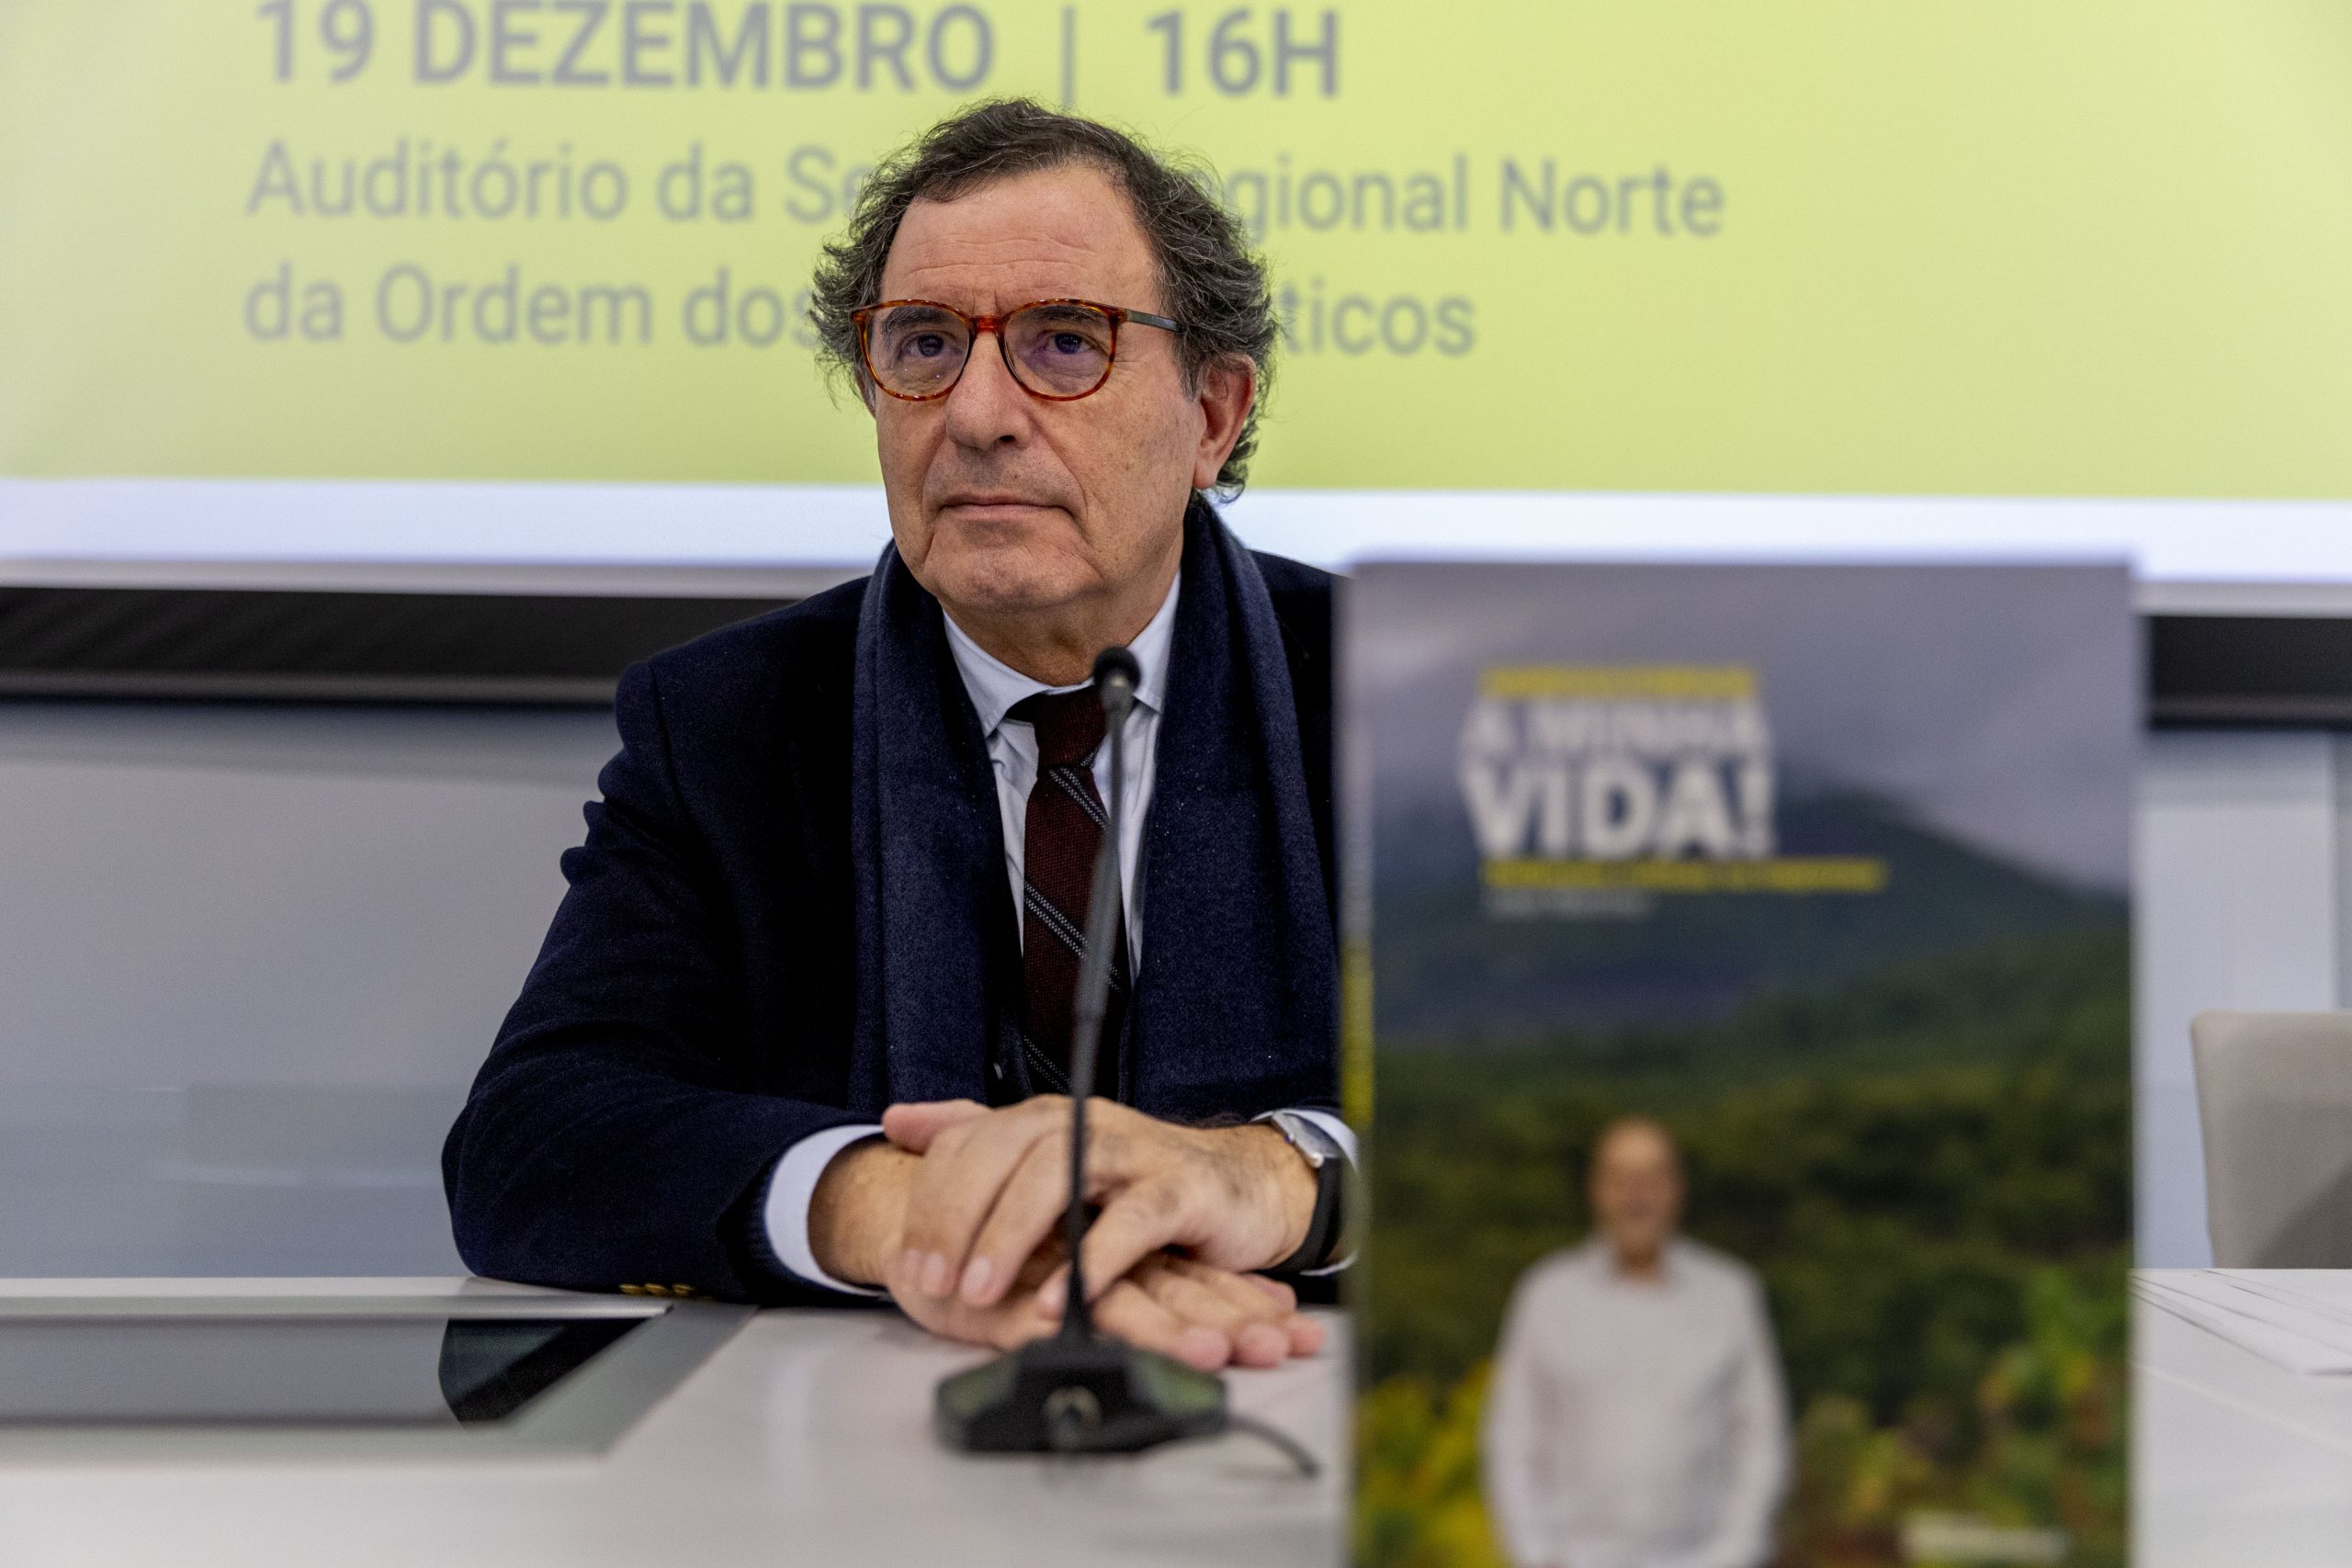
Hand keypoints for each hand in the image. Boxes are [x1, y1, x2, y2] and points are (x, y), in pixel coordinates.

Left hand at [805, 1139, 1319, 1367]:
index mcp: (1046, 1118)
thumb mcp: (1049, 1160)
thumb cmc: (1137, 1182)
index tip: (905, 1263)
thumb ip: (975, 1138)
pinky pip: (1132, 1222)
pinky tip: (1060, 1299)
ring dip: (1011, 1234)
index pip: (969, 1142)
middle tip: (932, 1281)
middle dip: (958, 1218)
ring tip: (978, 1292)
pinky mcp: (1181, 1191)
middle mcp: (1086, 1123)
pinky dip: (1092, 1260)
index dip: (930, 1201)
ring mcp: (1135, 1153)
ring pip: (1060, 1173)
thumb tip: (897, 1119)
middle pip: (1005, 1152)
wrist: (1239, 1187)